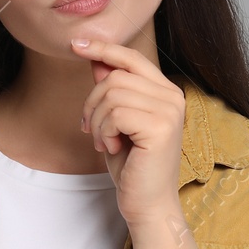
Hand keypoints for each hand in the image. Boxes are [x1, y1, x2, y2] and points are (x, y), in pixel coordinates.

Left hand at [72, 38, 185, 225]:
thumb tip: (96, 59)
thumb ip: (111, 90)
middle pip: (115, 76)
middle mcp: (173, 97)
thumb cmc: (132, 166)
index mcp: (165, 92)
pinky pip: (116, 113)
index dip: (103, 48)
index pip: (131, 58)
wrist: (147, 204)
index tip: (76, 44)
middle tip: (92, 131)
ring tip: (105, 142)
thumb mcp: (115, 122)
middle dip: (92, 103)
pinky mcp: (161, 127)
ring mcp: (169, 111)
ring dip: (97, 120)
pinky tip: (114, 147)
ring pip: (112, 93)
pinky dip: (105, 131)